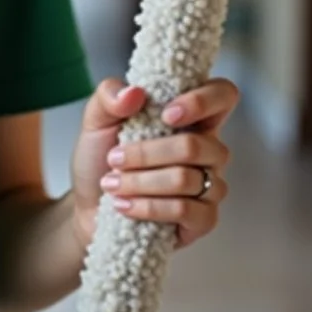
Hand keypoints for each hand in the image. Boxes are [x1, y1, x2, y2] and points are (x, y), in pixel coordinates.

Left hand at [70, 77, 237, 250]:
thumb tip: (134, 92)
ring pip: (186, 179)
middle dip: (146, 153)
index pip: (223, 94)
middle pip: (198, 145)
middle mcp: (207, 148)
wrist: (88, 203)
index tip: (167, 114)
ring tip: (112, 183)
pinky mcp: (204, 219)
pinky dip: (148, 207)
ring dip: (140, 181)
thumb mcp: (96, 119)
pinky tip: (125, 205)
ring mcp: (210, 184)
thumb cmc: (101, 157)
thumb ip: (109, 95)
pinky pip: (185, 210)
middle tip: (114, 158)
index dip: (203, 100)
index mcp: (190, 116)